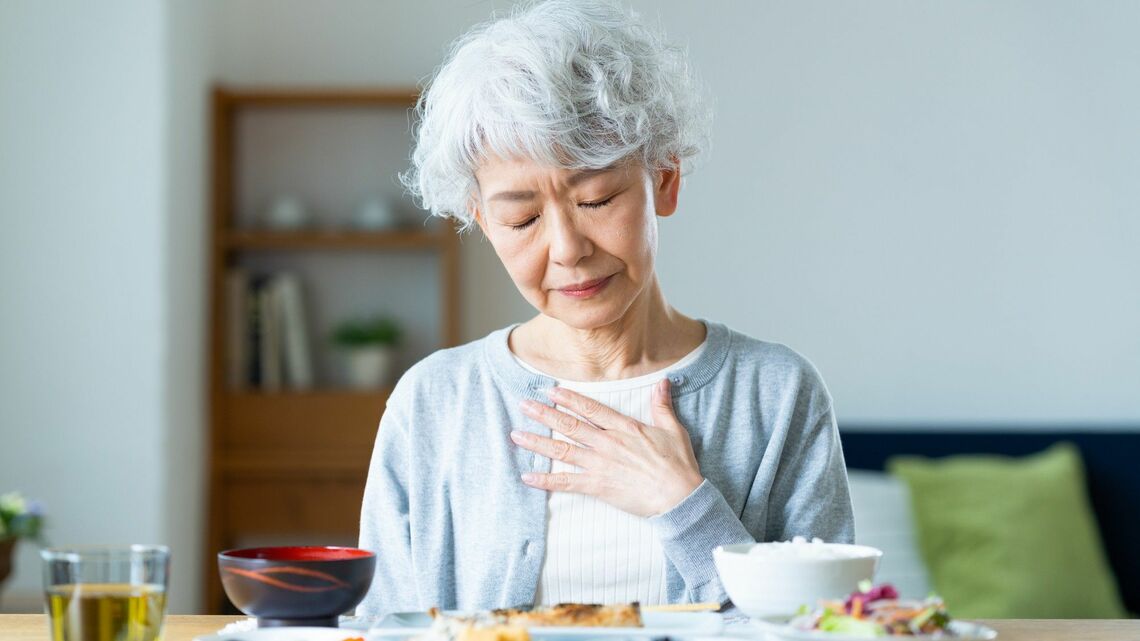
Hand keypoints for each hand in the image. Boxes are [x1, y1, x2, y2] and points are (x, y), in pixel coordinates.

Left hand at [511, 378, 703, 516]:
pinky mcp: (598, 486)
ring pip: (562, 450)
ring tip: (517, 435)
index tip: (550, 391)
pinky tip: (528, 476)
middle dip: (544, 414)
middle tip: (523, 405)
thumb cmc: (678, 465)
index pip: (590, 408)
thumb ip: (662, 405)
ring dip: (537, 442)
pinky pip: (566, 483)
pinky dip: (545, 480)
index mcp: (624, 428)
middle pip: (569, 425)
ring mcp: (600, 464)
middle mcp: (607, 443)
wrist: (679, 497)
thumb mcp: (673, 429)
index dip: (568, 398)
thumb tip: (664, 381)